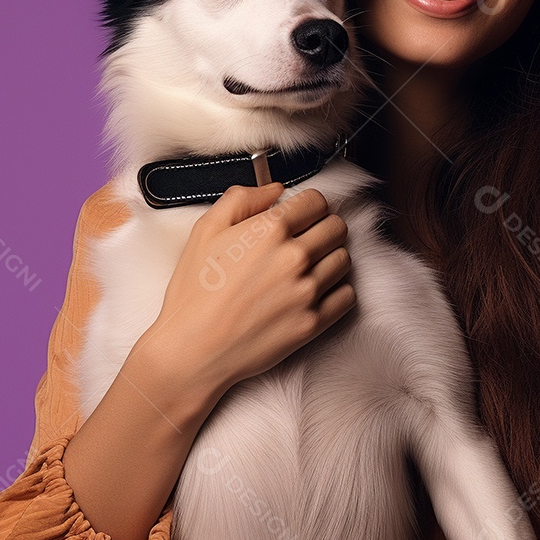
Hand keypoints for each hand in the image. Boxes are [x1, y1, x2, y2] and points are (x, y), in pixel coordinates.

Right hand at [141, 182, 353, 402]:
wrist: (192, 350)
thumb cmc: (194, 292)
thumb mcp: (206, 230)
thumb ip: (241, 199)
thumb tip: (274, 189)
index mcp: (271, 230)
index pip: (318, 201)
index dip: (309, 205)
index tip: (302, 215)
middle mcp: (295, 257)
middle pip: (337, 227)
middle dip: (323, 227)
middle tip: (307, 238)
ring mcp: (307, 291)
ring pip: (344, 259)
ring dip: (330, 257)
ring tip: (308, 266)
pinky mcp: (313, 323)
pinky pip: (347, 295)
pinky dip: (337, 290)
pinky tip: (314, 290)